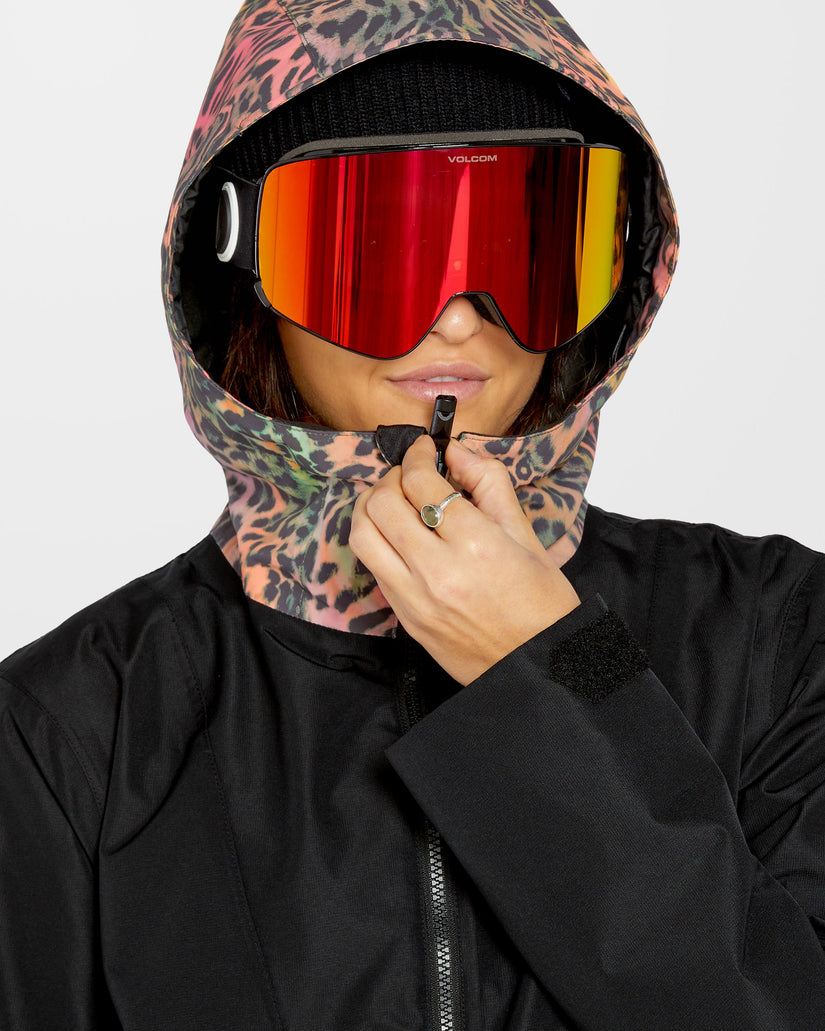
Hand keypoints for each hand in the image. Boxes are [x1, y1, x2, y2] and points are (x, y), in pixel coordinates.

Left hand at [350, 434, 579, 684]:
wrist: (538, 668)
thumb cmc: (542, 605)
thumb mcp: (526, 536)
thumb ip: (490, 485)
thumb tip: (458, 453)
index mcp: (475, 545)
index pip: (421, 482)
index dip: (416, 456)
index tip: (423, 449)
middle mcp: (437, 571)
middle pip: (381, 504)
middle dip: (389, 477)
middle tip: (407, 474)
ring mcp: (415, 599)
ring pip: (363, 536)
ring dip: (370, 509)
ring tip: (392, 501)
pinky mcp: (405, 619)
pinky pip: (375, 569)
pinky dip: (378, 542)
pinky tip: (399, 537)